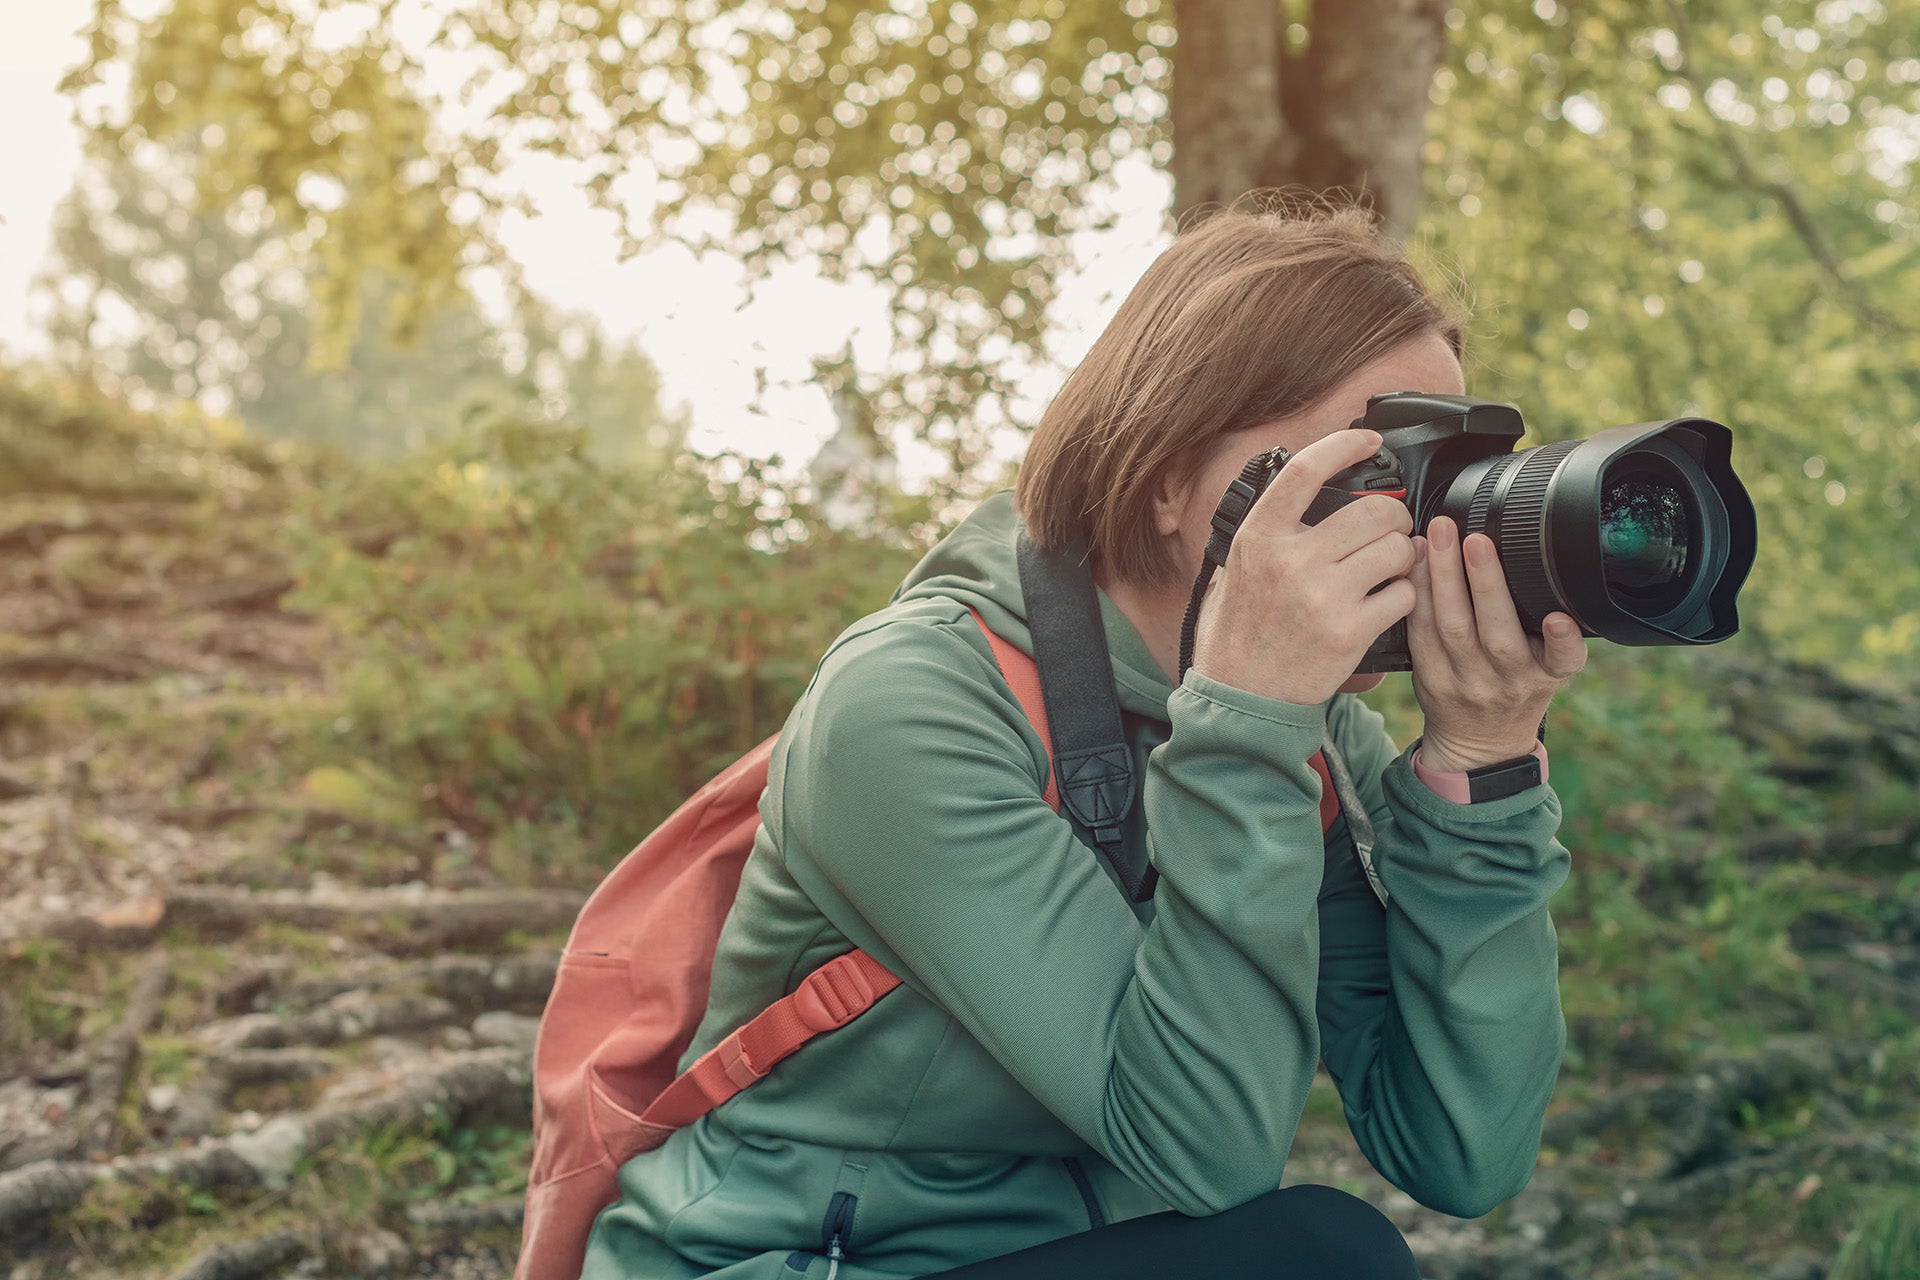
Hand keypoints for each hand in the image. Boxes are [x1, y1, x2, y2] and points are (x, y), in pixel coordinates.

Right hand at [1191, 429, 1417, 705]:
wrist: (1241, 698)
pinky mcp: (1349, 632)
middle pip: (1373, 511)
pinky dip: (1404, 596)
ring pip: (1397, 550)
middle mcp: (1289, 561)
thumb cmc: (1238, 634)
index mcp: (1259, 538)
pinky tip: (1386, 602)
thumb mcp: (1235, 570)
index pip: (1306, 470)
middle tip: (1390, 529)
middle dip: (1393, 517)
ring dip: (1403, 556)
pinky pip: (1403, 594)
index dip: (1345, 445)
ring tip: (1388, 568)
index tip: (1369, 441)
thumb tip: (1302, 489)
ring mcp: (1321, 597)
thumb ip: (1267, 531)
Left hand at [1406, 516, 1587, 770]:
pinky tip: (1411, 568)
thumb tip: (1533, 560)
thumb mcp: (1548, 667)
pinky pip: (1419, 635)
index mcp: (1546, 674)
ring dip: (1441, 578)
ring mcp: (1466, 683)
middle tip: (1473, 538)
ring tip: (1435, 538)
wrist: (1480, 743)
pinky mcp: (1430, 680)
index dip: (1563, 640)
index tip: (1560, 618)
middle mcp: (1508, 681)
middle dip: (1485, 580)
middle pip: (1496, 631)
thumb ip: (1550, 632)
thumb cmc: (1517, 688)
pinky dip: (1416, 600)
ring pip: (1451, 629)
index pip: (1562, 659)